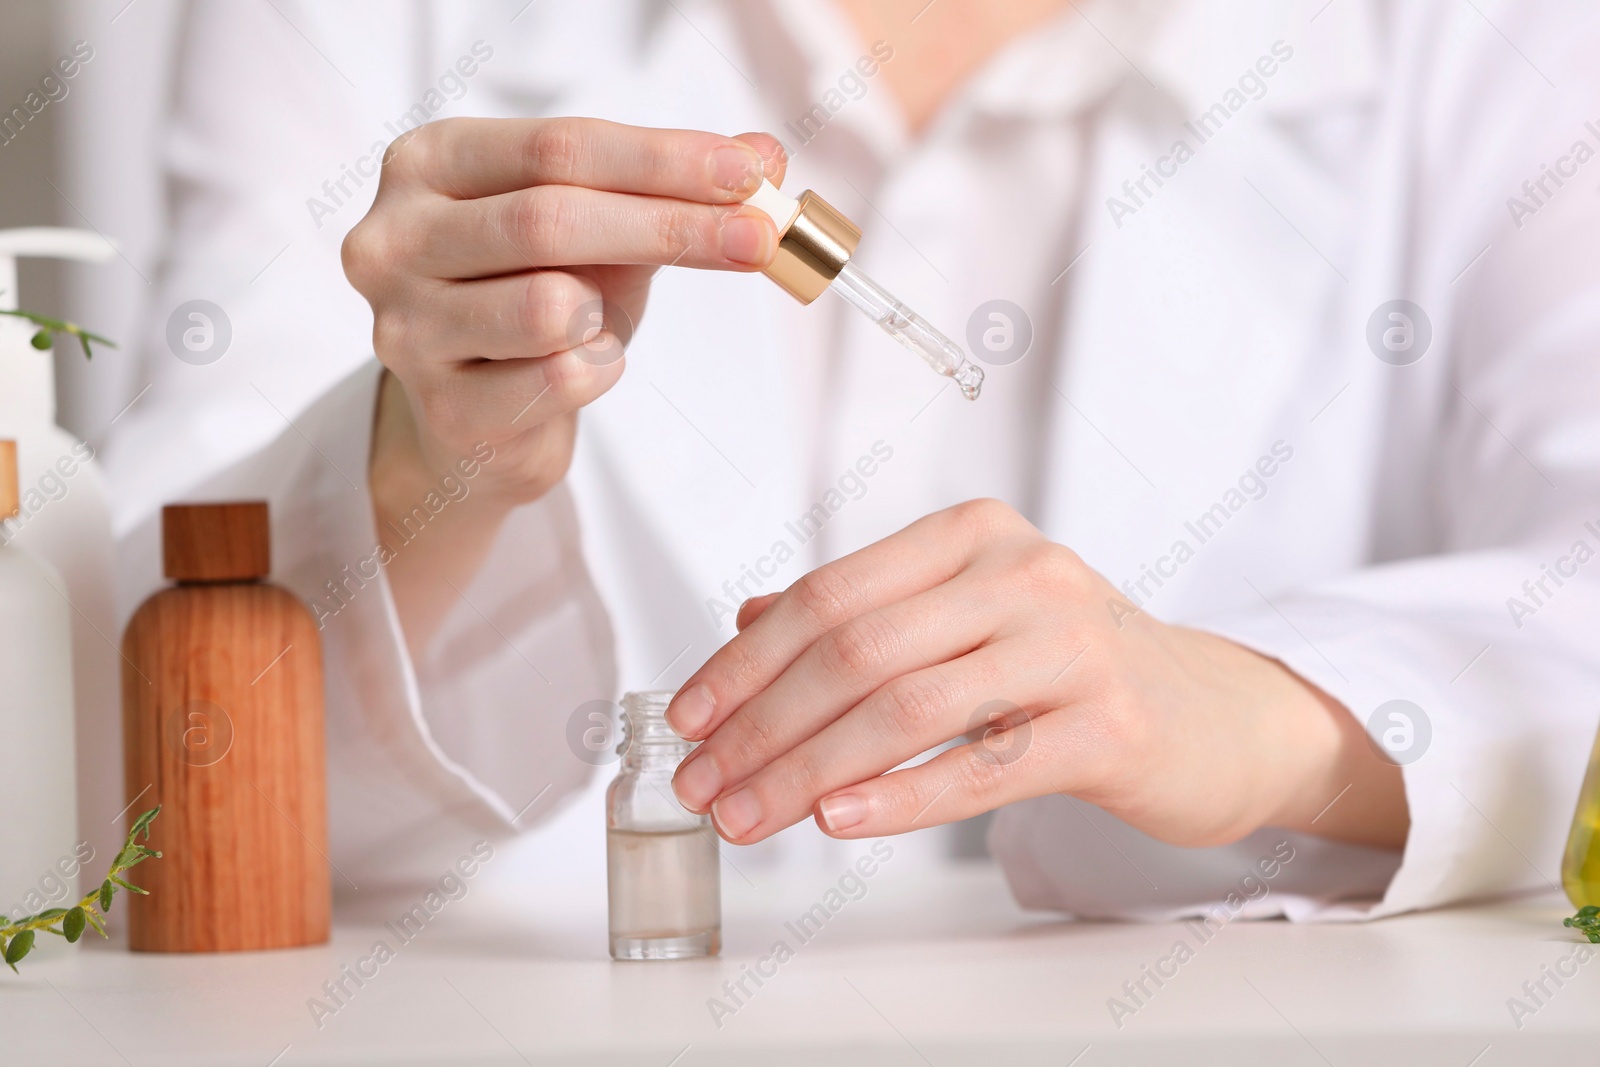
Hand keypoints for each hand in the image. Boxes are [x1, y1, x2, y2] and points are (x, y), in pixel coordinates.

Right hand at [341, 118, 783, 647]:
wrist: (477, 422)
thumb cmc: (538, 301)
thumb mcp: (603, 232)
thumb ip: (673, 188)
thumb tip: (764, 156)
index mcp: (431, 165)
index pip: (557, 147)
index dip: (661, 159)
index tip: (748, 173)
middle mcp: (396, 238)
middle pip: (549, 218)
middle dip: (669, 226)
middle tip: (757, 238)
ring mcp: (407, 327)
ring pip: (549, 306)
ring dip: (609, 314)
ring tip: (601, 319)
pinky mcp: (442, 408)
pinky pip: (559, 380)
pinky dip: (598, 369)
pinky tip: (580, 366)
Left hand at [667, 499, 1407, 849]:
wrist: (1214, 715)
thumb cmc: (1072, 667)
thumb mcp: (967, 619)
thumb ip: (866, 613)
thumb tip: (747, 621)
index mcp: (973, 535)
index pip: (830, 594)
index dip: (746, 660)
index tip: (688, 716)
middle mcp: (1023, 572)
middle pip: (855, 651)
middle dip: (760, 725)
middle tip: (701, 784)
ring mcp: (1072, 644)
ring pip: (905, 709)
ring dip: (807, 770)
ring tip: (747, 817)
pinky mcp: (1108, 724)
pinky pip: (980, 765)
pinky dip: (900, 797)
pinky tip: (837, 818)